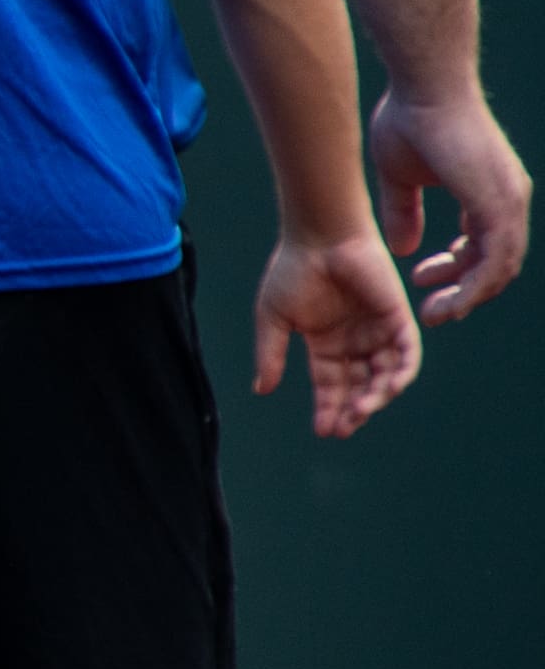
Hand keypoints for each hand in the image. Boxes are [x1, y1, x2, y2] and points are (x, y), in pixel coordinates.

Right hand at [253, 227, 423, 437]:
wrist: (320, 237)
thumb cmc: (292, 270)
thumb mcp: (273, 319)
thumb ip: (271, 355)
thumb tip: (262, 391)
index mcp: (325, 342)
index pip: (331, 384)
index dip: (328, 408)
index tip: (323, 431)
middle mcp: (354, 341)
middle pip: (358, 385)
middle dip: (352, 409)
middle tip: (343, 427)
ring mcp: (377, 331)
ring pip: (384, 375)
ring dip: (375, 397)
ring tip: (360, 411)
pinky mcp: (398, 318)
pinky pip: (406, 355)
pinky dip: (400, 374)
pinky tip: (386, 390)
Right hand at [369, 84, 529, 324]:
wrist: (423, 88)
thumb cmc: (410, 120)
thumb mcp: (399, 177)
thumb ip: (403, 212)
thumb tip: (403, 249)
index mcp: (489, 192)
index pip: (484, 246)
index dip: (456, 269)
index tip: (422, 277)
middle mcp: (509, 199)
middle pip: (497, 264)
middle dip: (463, 289)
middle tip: (431, 308)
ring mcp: (509, 201)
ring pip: (500, 269)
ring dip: (468, 298)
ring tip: (434, 313)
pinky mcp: (498, 204)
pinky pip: (495, 262)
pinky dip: (473, 286)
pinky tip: (447, 300)